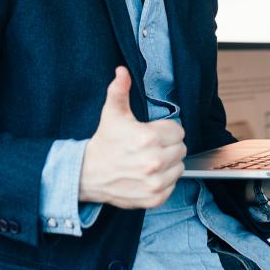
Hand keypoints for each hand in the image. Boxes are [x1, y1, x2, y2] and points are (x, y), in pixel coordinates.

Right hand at [79, 67, 186, 208]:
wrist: (88, 173)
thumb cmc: (105, 142)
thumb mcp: (112, 114)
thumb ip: (120, 90)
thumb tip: (122, 71)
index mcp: (148, 138)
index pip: (178, 131)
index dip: (166, 130)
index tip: (152, 133)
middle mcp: (154, 161)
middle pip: (181, 149)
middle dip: (168, 146)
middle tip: (149, 147)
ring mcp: (154, 182)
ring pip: (179, 167)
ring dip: (168, 164)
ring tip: (148, 160)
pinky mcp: (154, 198)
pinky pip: (173, 185)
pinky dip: (164, 181)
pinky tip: (148, 175)